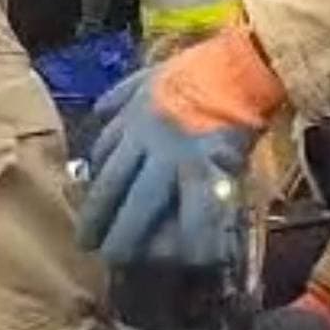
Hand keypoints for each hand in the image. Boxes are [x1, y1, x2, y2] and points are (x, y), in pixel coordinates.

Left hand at [77, 22, 285, 264]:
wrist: (241, 68)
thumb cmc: (198, 69)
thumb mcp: (149, 76)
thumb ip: (122, 95)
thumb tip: (100, 112)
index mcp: (132, 119)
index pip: (103, 159)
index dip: (93, 189)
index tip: (89, 208)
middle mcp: (146, 141)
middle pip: (114, 187)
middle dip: (99, 221)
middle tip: (90, 248)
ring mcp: (177, 157)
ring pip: (143, 204)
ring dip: (131, 236)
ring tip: (123, 262)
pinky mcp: (210, 169)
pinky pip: (198, 211)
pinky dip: (195, 238)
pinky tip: (191, 259)